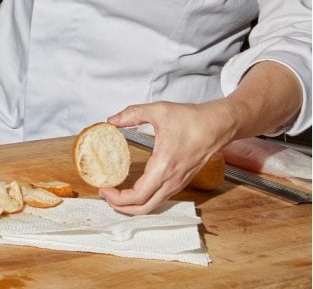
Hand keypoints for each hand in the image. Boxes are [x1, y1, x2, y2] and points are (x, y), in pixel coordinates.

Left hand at [99, 99, 230, 214]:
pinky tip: (134, 190)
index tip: (104, 189)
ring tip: (116, 194)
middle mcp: (171, 180)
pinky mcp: (180, 182)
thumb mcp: (158, 110)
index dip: (118, 198)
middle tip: (105, 195)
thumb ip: (133, 114)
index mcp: (164, 166)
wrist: (216, 125)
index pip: (138, 196)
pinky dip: (144, 201)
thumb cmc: (191, 119)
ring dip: (132, 206)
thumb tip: (112, 120)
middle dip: (121, 207)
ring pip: (152, 207)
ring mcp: (177, 183)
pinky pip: (160, 199)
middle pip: (144, 209)